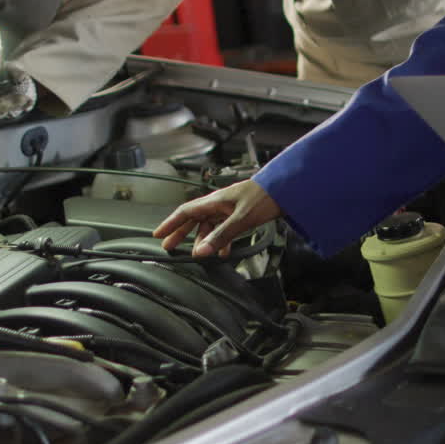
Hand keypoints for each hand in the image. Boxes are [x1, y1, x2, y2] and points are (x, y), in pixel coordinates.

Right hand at [153, 178, 282, 257]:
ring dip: (203, 240)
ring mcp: (229, 208)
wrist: (286, 189)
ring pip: (209, 225)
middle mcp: (219, 203)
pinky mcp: (239, 213)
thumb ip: (221, 237)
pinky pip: (223, 228)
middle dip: (181, 233)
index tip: (158, 234)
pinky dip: (220, 240)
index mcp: (214, 201)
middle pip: (194, 219)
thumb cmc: (265, 197)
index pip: (185, 212)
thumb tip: (201, 252)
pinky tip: (224, 251)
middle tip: (170, 246)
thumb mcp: (241, 219)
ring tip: (199, 254)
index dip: (170, 223)